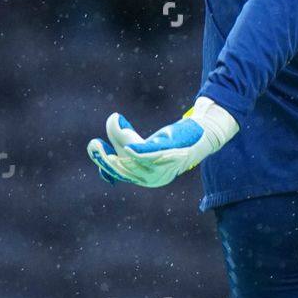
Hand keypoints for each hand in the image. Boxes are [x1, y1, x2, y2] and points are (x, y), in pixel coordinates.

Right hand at [88, 96, 238, 187]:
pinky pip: (150, 155)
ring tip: (115, 120)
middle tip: (94, 143)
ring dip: (120, 139)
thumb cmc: (173, 142)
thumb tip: (109, 129)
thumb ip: (125, 142)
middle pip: (123, 166)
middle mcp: (154, 178)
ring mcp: (163, 167)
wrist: (203, 135)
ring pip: (133, 157)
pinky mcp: (170, 154)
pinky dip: (137, 151)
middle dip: (106, 156)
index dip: (104, 163)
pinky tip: (128, 146)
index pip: (121, 173)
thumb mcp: (146, 146)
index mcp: (147, 178)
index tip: (94, 146)